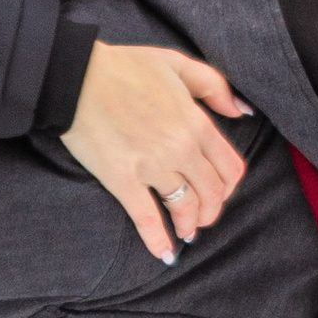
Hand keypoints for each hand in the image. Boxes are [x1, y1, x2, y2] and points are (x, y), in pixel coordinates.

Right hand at [60, 39, 250, 262]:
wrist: (76, 76)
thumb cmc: (124, 67)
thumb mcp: (177, 64)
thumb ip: (214, 85)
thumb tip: (241, 110)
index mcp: (196, 123)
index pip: (230, 168)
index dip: (228, 187)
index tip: (219, 193)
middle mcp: (181, 149)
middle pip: (212, 194)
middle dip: (211, 210)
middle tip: (201, 217)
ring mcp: (153, 167)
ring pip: (184, 208)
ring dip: (188, 225)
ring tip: (185, 232)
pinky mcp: (123, 180)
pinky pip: (147, 218)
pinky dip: (157, 240)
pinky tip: (163, 253)